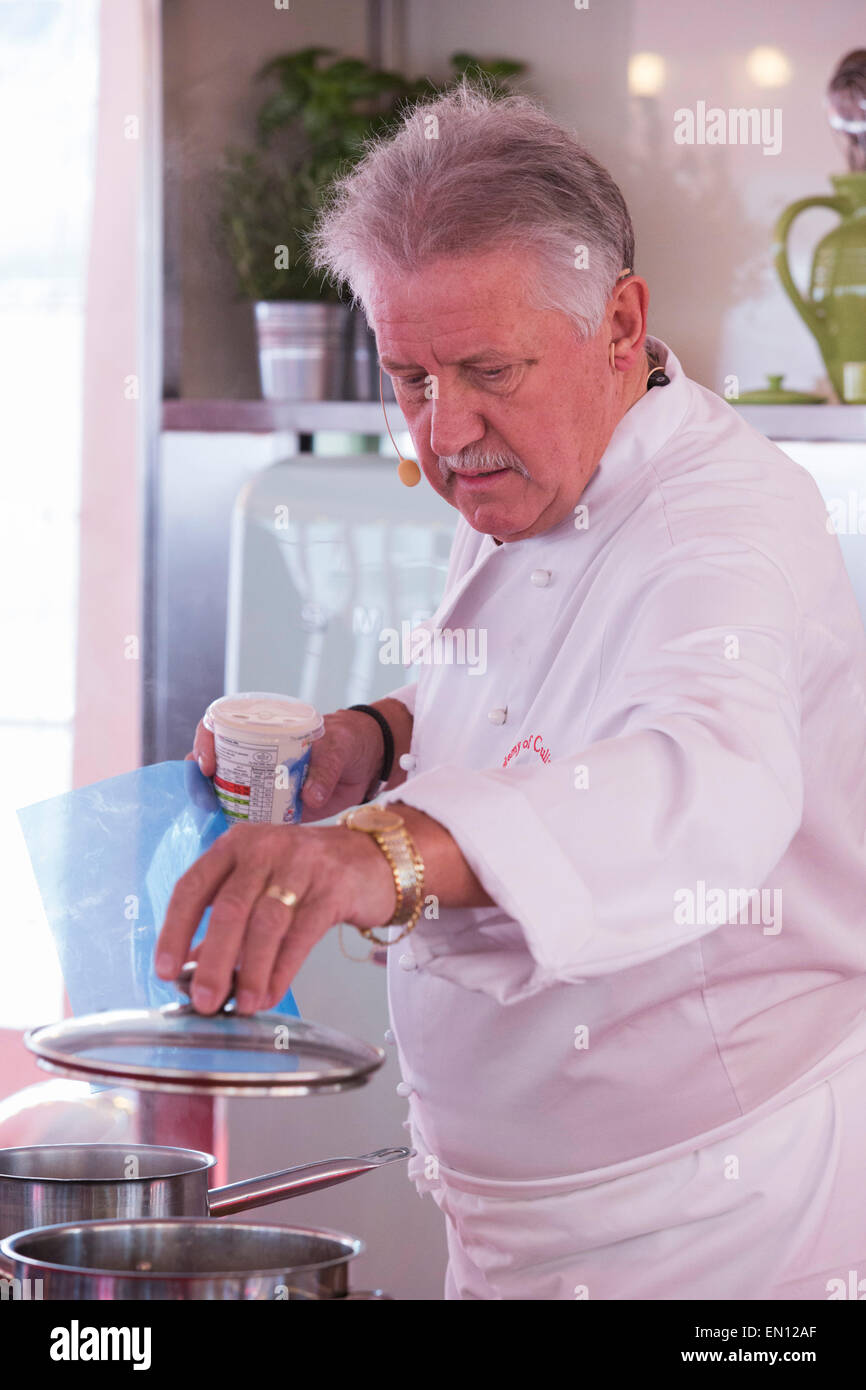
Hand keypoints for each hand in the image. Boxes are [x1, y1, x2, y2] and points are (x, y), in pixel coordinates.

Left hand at [154, 821, 395, 1013]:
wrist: (372, 858)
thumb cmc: (308, 873)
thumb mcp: (260, 884)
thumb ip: (226, 921)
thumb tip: (192, 970)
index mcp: (235, 845)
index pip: (192, 887)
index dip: (175, 930)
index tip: (165, 970)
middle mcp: (265, 848)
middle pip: (229, 908)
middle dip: (214, 961)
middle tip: (204, 1001)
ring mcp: (302, 863)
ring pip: (266, 923)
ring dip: (251, 971)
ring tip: (244, 1005)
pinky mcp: (334, 886)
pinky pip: (303, 934)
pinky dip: (283, 969)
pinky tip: (272, 993)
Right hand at [185, 707, 384, 821]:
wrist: (369, 764)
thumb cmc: (350, 742)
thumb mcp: (339, 747)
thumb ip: (326, 768)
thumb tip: (310, 796)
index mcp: (263, 729)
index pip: (218, 727)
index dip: (204, 743)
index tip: (209, 766)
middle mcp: (253, 754)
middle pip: (210, 763)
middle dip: (199, 781)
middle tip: (206, 800)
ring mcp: (260, 782)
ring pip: (222, 791)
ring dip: (212, 805)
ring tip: (213, 820)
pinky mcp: (272, 808)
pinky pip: (245, 816)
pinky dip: (234, 827)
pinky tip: (229, 840)